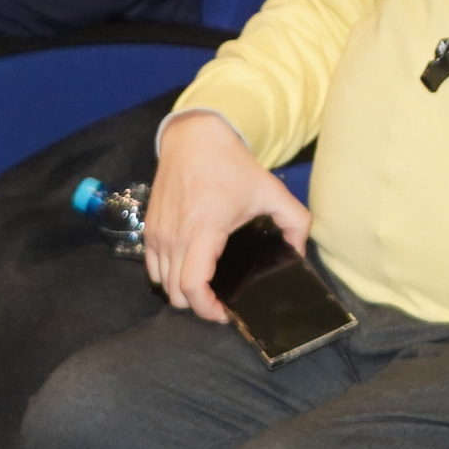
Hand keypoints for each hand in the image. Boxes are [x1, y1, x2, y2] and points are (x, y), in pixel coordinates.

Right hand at [144, 111, 305, 321]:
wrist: (194, 137)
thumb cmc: (231, 164)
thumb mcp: (270, 190)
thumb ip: (295, 222)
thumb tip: (299, 253)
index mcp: (203, 231)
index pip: (192, 288)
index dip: (208, 310)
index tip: (227, 311)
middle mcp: (174, 237)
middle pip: (176, 295)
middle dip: (200, 304)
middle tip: (223, 296)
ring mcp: (157, 234)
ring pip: (162, 285)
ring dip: (184, 291)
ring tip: (209, 283)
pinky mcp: (149, 229)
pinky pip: (153, 268)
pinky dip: (168, 275)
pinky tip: (191, 265)